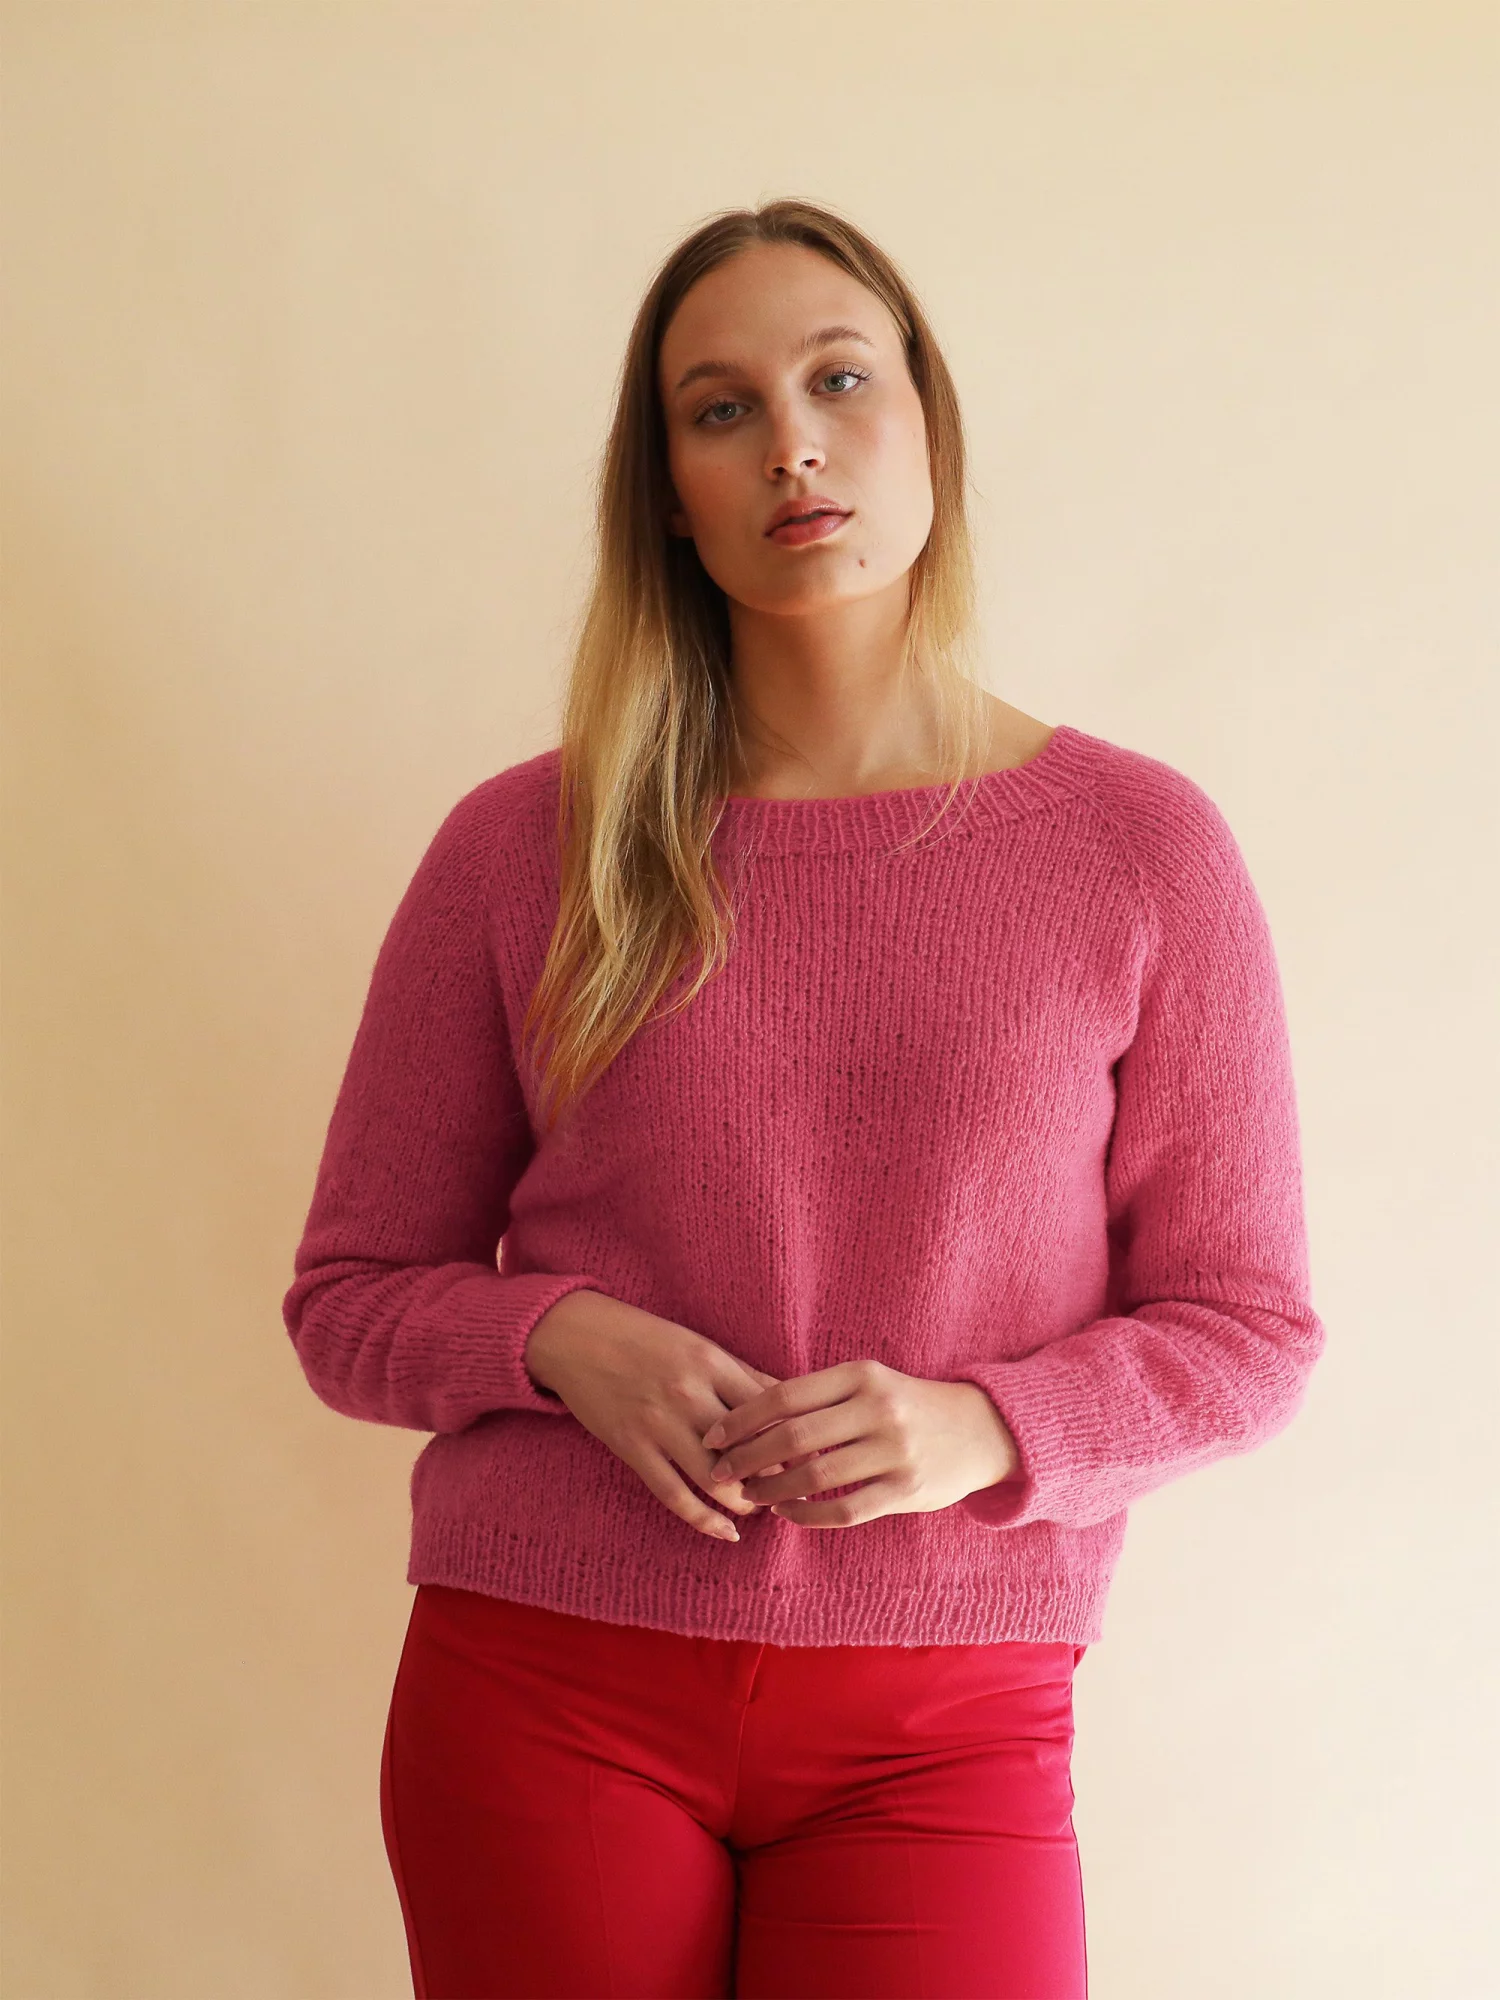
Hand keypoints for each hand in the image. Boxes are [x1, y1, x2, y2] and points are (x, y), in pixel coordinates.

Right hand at [522, 1290, 791, 1542]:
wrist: (576, 1336)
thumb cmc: (645, 1338)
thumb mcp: (698, 1345)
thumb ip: (742, 1374)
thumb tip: (790, 1403)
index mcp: (710, 1363)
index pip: (767, 1409)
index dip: (792, 1438)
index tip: (808, 1456)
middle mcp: (688, 1394)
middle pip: (747, 1448)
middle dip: (774, 1477)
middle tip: (789, 1491)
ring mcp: (657, 1424)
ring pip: (715, 1478)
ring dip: (744, 1501)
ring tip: (760, 1509)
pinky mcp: (631, 1447)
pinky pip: (673, 1495)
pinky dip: (704, 1520)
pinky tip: (726, 1532)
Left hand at [700, 1359, 1020, 1527]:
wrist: (981, 1428)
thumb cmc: (908, 1405)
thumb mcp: (870, 1383)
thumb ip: (820, 1397)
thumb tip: (747, 1417)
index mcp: (861, 1375)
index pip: (785, 1396)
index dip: (741, 1420)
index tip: (713, 1437)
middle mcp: (878, 1409)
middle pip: (793, 1438)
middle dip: (746, 1459)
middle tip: (719, 1473)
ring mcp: (894, 1451)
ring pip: (814, 1478)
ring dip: (772, 1490)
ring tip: (749, 1495)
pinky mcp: (907, 1490)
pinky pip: (844, 1510)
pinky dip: (807, 1515)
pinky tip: (787, 1513)